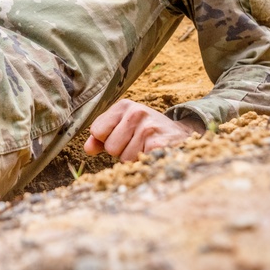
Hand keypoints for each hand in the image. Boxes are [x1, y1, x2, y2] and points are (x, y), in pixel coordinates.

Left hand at [83, 99, 204, 161]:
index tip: (122, 136)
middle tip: (138, 144)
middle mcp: (136, 112)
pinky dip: (144, 164)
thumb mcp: (124, 127)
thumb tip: (87, 148)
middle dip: (121, 151)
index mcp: (124, 106)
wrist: (182, 135)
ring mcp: (148, 127)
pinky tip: (154, 154)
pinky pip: (138, 163)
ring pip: (125, 158)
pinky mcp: (158, 144)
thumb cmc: (146, 132)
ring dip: (134, 159)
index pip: (98, 131)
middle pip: (110, 147)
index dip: (107, 139)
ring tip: (147, 148)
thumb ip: (102, 136)